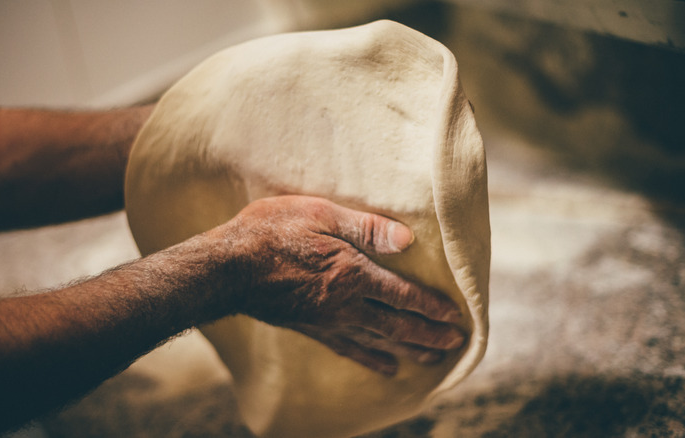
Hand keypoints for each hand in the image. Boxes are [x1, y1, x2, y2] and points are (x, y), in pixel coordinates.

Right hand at [219, 196, 466, 375]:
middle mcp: (346, 303)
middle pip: (397, 324)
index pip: (403, 295)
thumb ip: (365, 228)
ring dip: (409, 350)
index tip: (456, 317)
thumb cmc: (271, 232)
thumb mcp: (319, 215)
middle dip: (429, 334)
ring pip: (378, 340)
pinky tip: (385, 367)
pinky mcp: (311, 329)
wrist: (228, 269)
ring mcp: (328, 320)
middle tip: (457, 344)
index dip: (432, 306)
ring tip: (434, 359)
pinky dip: (371, 359)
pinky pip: (348, 348)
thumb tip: (408, 239)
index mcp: (353, 273)